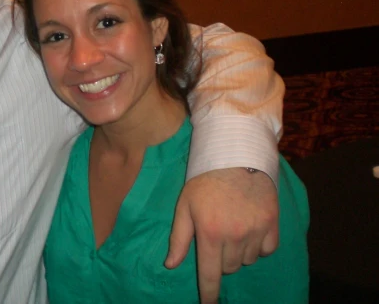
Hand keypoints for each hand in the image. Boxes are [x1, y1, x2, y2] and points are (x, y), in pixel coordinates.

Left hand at [164, 167, 278, 302]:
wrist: (236, 155)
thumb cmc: (204, 180)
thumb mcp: (184, 206)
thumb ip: (179, 237)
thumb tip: (171, 265)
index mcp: (210, 233)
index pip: (210, 274)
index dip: (209, 294)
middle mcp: (235, 236)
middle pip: (229, 267)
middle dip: (221, 258)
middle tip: (217, 234)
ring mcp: (256, 230)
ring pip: (248, 260)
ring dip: (240, 251)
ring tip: (233, 225)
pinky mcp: (273, 223)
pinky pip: (267, 250)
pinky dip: (259, 245)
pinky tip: (250, 227)